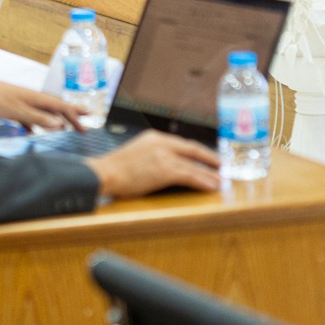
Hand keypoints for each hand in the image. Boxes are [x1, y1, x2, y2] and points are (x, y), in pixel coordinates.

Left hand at [0, 73, 83, 130]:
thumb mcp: (18, 111)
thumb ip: (38, 118)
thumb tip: (59, 124)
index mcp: (35, 98)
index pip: (60, 106)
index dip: (75, 111)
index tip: (90, 115)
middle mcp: (31, 98)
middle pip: (54, 109)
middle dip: (69, 118)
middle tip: (82, 129)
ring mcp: (21, 102)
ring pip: (42, 113)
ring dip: (53, 121)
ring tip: (64, 129)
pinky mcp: (11, 107)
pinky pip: (27, 117)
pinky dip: (33, 124)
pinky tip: (33, 132)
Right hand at [89, 131, 220, 199]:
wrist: (103, 173)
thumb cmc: (113, 170)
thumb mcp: (135, 155)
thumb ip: (150, 156)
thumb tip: (162, 167)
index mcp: (152, 137)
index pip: (181, 143)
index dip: (197, 151)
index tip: (207, 156)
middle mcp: (160, 143)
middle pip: (192, 149)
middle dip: (209, 158)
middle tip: (221, 166)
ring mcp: (164, 155)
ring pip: (194, 165)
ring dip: (209, 174)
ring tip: (220, 181)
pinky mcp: (166, 170)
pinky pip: (191, 176)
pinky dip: (203, 182)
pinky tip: (211, 187)